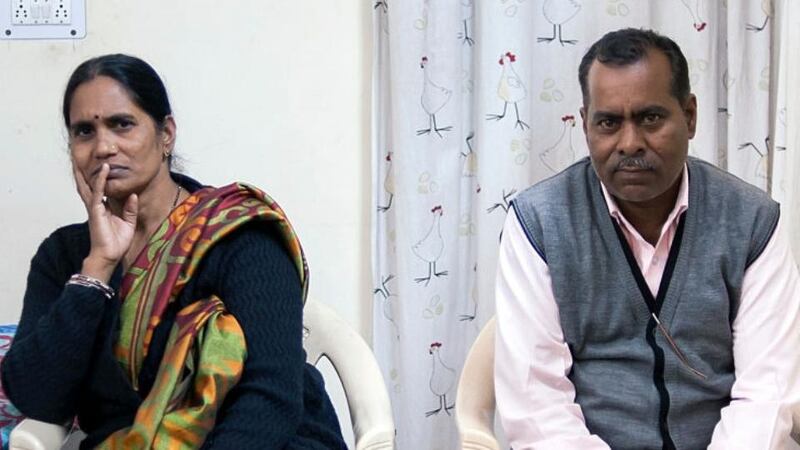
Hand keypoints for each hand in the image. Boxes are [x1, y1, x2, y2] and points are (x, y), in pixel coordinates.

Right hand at [73, 162, 137, 281]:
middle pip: (87, 186)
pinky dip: (101, 180)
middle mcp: (96, 207)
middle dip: (82, 173)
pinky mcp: (96, 211)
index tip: (98, 166)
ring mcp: (94, 208)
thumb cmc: (116, 243)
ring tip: (81, 158)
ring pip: (88, 186)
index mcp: (102, 209)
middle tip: (77, 158)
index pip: (98, 191)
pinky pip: (98, 192)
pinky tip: (104, 169)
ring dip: (85, 172)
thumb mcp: (128, 223)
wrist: (109, 256)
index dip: (97, 179)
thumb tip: (133, 195)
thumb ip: (130, 209)